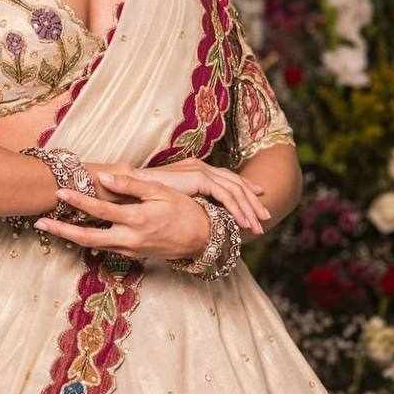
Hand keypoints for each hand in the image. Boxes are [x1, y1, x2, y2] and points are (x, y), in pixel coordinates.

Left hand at [34, 169, 218, 262]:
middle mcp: (129, 239)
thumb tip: (105, 177)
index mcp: (136, 220)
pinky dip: (88, 240)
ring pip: (93, 245)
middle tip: (39, 222)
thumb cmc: (184, 210)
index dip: (77, 201)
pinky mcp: (131, 255)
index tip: (59, 192)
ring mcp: (129, 250)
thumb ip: (131, 185)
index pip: (99, 210)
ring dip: (70, 236)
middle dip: (61, 231)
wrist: (202, 239)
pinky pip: (105, 247)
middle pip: (87, 237)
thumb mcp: (161, 192)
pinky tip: (76, 233)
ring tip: (50, 226)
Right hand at [123, 156, 269, 236]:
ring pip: (235, 191)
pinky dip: (236, 209)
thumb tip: (195, 215)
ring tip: (257, 227)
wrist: (128, 185)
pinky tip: (242, 223)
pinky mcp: (199, 178)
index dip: (243, 190)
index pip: (226, 180)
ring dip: (248, 209)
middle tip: (265, 217)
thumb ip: (185, 202)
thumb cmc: (143, 195)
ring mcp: (201, 170)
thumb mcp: (170, 199)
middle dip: (252, 202)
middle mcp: (201, 166)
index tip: (256, 203)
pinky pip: (225, 195)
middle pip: (235, 184)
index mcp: (195, 169)